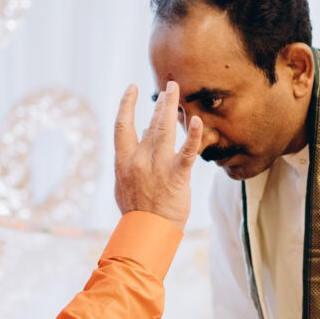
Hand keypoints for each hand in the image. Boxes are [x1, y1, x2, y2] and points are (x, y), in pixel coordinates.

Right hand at [114, 81, 202, 228]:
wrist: (145, 232)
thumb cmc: (136, 211)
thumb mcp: (123, 183)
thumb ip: (129, 160)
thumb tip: (137, 138)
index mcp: (123, 161)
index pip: (122, 126)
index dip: (126, 104)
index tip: (131, 89)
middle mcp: (139, 159)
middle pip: (150, 123)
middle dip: (160, 102)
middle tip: (169, 85)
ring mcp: (157, 166)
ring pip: (165, 129)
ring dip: (172, 107)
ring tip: (177, 91)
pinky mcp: (176, 176)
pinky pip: (187, 153)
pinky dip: (193, 136)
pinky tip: (198, 121)